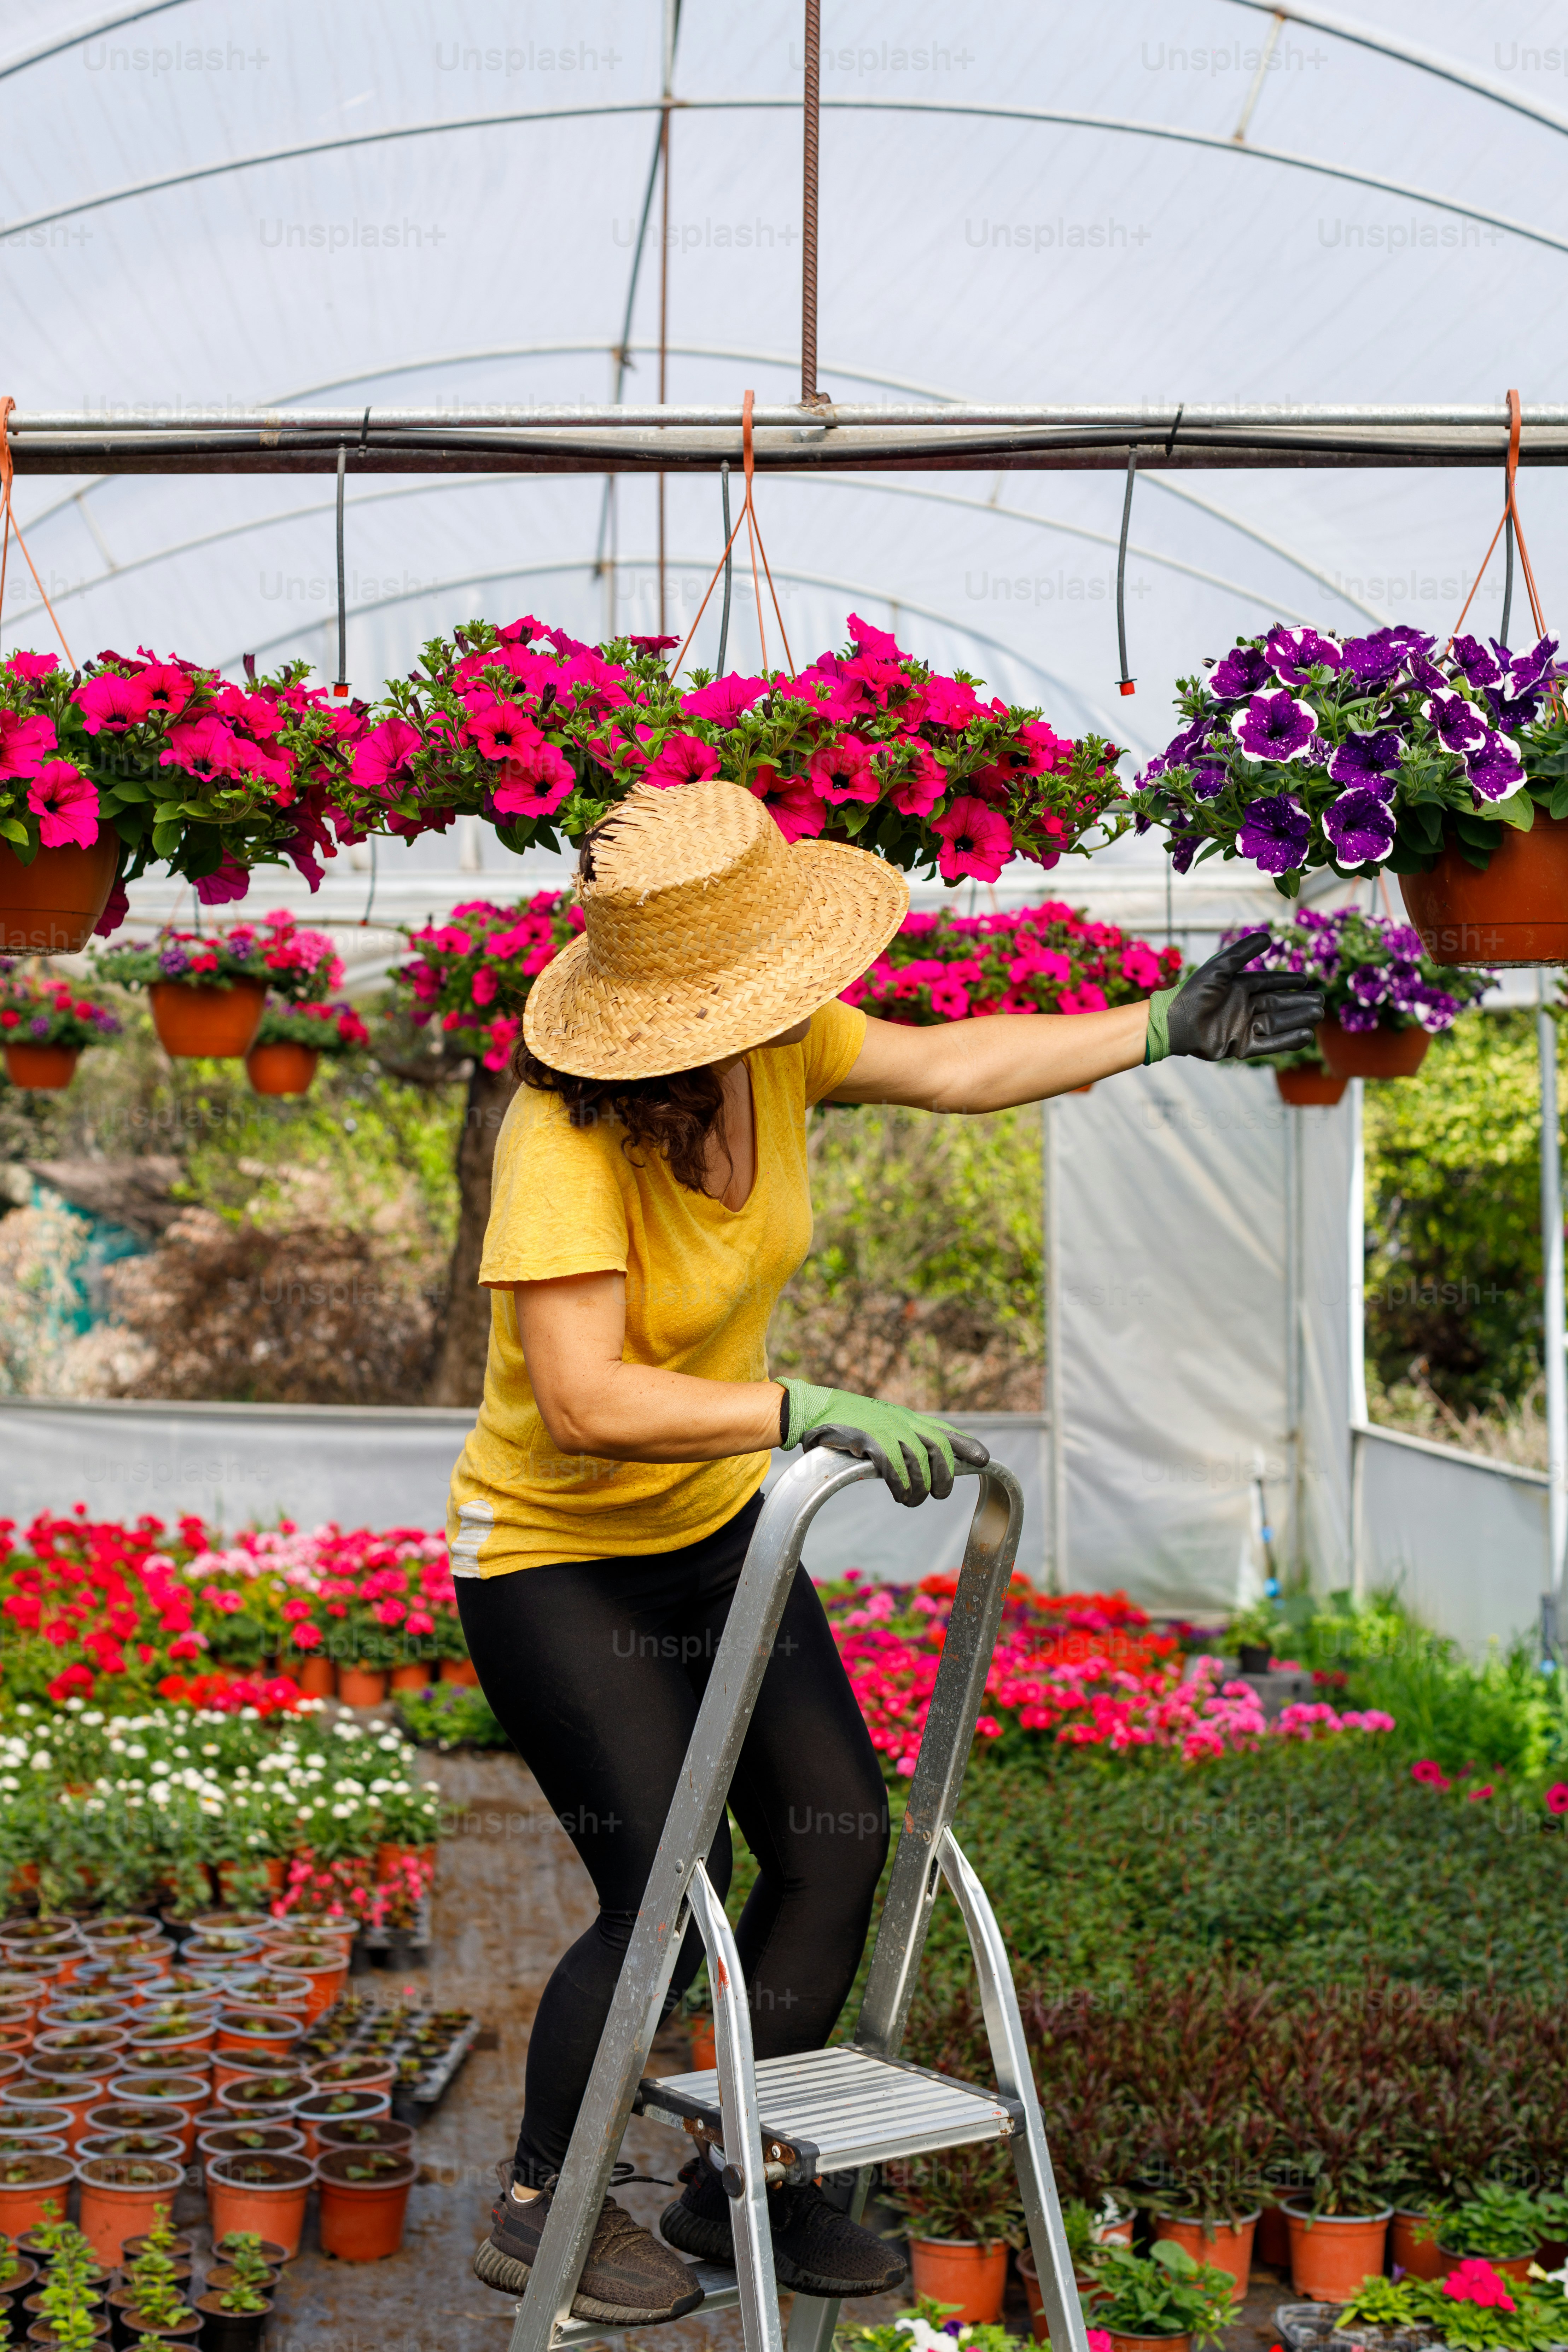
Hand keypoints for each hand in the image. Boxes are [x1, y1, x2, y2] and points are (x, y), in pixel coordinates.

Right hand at [779, 1380, 989, 1507]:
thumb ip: (902, 1438)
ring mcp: (887, 1429)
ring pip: (918, 1462)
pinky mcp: (870, 1440)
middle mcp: (903, 1422)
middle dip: (945, 1476)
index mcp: (909, 1418)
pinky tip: (899, 1494)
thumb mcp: (883, 1424)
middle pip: (938, 1449)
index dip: (966, 1445)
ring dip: (919, 1488)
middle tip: (939, 1494)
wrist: (817, 1408)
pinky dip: (900, 1484)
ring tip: (912, 1500)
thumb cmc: (849, 1420)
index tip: (984, 1459)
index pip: (945, 1431)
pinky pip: (894, 1467)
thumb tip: (921, 1462)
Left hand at [1166, 932, 1324, 1060]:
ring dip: (1297, 1019)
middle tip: (1321, 1001)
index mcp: (1237, 988)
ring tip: (1317, 1015)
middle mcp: (1242, 1007)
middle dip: (1298, 1002)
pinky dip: (1287, 1040)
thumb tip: (1268, 936)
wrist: (1177, 1023)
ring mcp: (1243, 1027)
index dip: (1286, 981)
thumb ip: (1242, 952)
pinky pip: (1269, 1043)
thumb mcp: (1220, 968)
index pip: (1268, 983)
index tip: (1305, 980)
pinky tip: (1306, 1035)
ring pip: (1277, 1023)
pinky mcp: (1241, 1046)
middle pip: (1277, 1003)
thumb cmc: (1195, 992)